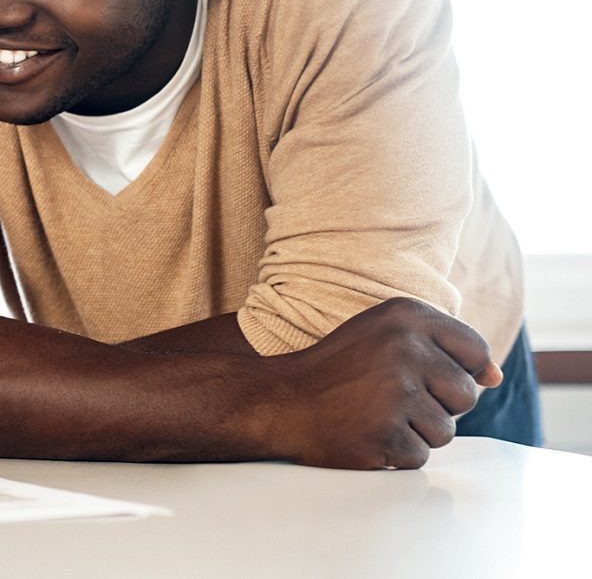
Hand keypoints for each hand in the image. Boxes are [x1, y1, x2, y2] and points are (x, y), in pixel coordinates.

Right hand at [267, 297, 499, 469]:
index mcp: (406, 316)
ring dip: (415, 432)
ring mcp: (395, 392)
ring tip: (374, 415)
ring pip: (445, 431)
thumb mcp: (385, 337)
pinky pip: (419, 456)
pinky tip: (365, 434)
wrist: (278, 402)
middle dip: (436, 406)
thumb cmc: (336, 371)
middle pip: (466, 396)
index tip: (421, 375)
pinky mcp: (386, 433)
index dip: (458, 370)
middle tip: (388, 398)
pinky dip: (395, 454)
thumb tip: (495, 377)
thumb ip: (443, 349)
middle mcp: (404, 348)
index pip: (476, 350)